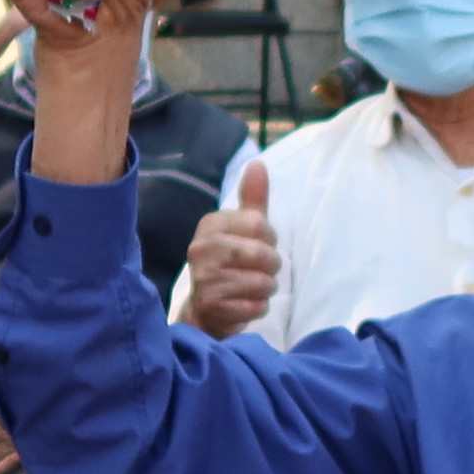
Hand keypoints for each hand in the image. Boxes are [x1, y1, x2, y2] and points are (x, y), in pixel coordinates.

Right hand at [181, 156, 278, 334]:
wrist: (206, 309)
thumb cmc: (231, 263)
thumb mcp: (243, 228)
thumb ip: (253, 199)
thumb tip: (258, 164)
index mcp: (210, 224)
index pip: (260, 225)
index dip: (269, 239)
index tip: (258, 246)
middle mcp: (201, 248)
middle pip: (264, 254)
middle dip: (272, 266)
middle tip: (259, 270)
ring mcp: (204, 278)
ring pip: (263, 282)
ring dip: (266, 288)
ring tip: (252, 288)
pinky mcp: (211, 306)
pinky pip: (256, 306)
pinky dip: (259, 308)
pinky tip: (245, 304)